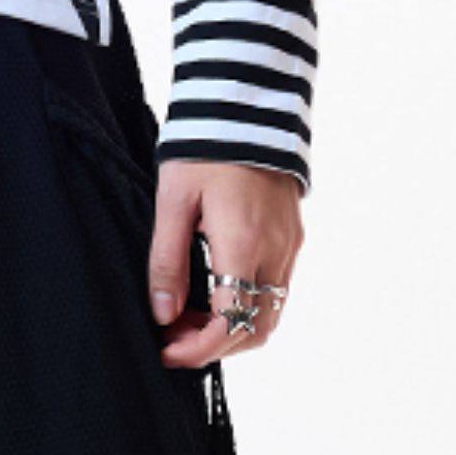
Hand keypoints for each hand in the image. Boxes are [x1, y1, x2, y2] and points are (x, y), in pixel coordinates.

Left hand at [149, 159, 303, 365]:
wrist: (247, 103)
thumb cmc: (204, 149)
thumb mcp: (173, 201)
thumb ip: (167, 260)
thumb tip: (163, 314)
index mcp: (243, 245)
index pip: (229, 324)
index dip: (197, 349)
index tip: (165, 351)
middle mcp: (275, 253)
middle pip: (254, 330)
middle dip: (213, 346)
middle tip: (172, 337)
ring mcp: (289, 245)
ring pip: (269, 315)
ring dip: (231, 329)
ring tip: (187, 318)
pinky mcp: (293, 236)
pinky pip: (277, 290)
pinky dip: (247, 306)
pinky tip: (213, 293)